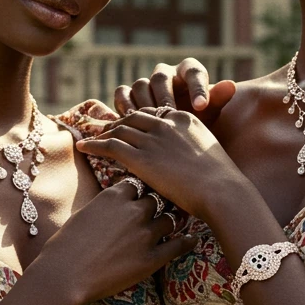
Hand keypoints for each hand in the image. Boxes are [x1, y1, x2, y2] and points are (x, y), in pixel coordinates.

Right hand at [30, 182, 196, 304]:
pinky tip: (192, 239)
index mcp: (114, 196)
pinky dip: (187, 241)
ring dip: (173, 219)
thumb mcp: (83, 214)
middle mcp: (133, 210)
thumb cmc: (64, 246)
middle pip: (156, 198)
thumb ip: (104, 206)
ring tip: (180, 219)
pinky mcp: (152, 259)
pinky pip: (178, 245)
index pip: (137, 183)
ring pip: (170, 219)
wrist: (63, 275)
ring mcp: (145, 234)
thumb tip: (111, 206)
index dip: (141, 188)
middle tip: (167, 202)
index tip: (144, 191)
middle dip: (159, 202)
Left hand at [76, 108, 246, 221]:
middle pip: (133, 118)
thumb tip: (188, 160)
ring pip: (118, 129)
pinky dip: (93, 144)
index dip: (137, 120)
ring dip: (102, 133)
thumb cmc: (221, 182)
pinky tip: (83, 148)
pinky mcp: (140, 157)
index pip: (153, 113)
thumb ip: (195, 149)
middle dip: (117, 123)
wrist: (222, 191)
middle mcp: (165, 124)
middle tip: (104, 130)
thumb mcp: (211, 153)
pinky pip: (109, 145)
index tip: (128, 126)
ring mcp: (152, 139)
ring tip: (91, 138)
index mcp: (184, 119)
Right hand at [114, 57, 235, 128]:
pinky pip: (122, 93)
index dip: (196, 88)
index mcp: (189, 72)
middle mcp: (166, 73)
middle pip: (161, 77)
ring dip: (144, 103)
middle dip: (165, 96)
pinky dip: (125, 105)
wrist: (177, 135)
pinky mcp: (129, 94)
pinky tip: (130, 122)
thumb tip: (230, 85)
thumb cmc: (197, 120)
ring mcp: (146, 83)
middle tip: (170, 113)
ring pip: (140, 84)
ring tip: (149, 122)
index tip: (201, 107)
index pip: (193, 72)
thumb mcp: (210, 112)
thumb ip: (218, 99)